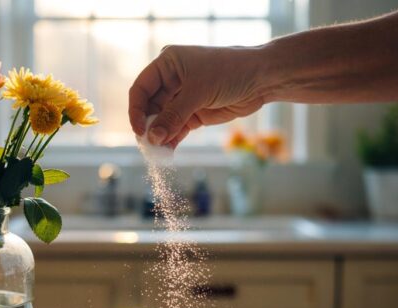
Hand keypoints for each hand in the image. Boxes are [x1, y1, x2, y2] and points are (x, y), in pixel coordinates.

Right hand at [128, 45, 267, 147]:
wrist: (262, 79)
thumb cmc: (230, 72)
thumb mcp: (198, 92)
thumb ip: (174, 116)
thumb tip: (152, 137)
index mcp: (167, 64)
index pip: (141, 88)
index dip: (136, 110)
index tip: (138, 130)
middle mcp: (171, 80)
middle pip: (149, 107)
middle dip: (148, 127)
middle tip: (148, 146)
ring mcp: (182, 98)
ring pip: (162, 121)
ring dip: (159, 137)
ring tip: (157, 152)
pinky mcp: (193, 114)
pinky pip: (176, 129)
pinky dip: (171, 140)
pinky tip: (167, 152)